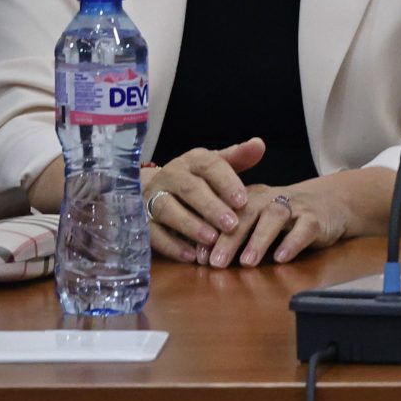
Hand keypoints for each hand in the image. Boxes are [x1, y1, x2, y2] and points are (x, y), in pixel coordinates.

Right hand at [142, 139, 264, 262]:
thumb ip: (239, 158)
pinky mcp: (141, 218)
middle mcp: (170, 175)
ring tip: (211, 240)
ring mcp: (152, 196)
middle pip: (190, 189)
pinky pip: (153, 232)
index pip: (210, 166)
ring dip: (190, 226)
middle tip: (232, 225)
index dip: (227, 183)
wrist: (160, 189)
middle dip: (211, 207)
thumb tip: (259, 144)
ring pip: (168, 209)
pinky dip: (171, 245)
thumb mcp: (219, 166)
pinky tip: (190, 255)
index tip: (243, 201)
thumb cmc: (201, 179)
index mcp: (193, 160)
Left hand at [207, 176, 359, 268]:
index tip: (198, 257)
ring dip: (260, 239)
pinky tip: (282, 257)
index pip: (227, 213)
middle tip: (216, 262)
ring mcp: (295, 207)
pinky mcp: (317, 218)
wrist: (332, 202)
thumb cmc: (286, 218)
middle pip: (248, 213)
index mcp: (251, 198)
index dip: (212, 233)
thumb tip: (203, 258)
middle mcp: (271, 199)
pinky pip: (304, 228)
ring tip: (248, 263)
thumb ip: (235, 234)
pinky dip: (293, 242)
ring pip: (275, 217)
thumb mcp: (258, 219)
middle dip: (230, 237)